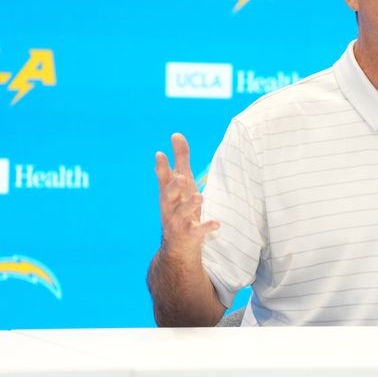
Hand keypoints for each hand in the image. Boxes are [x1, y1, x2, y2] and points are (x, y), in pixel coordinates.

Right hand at [155, 133, 218, 256]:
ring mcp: (178, 221)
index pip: (163, 178)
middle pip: (169, 195)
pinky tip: (217, 223)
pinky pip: (197, 231)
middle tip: (182, 178)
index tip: (160, 154)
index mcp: (168, 192)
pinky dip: (206, 227)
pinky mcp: (189, 234)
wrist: (177, 243)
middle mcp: (169, 206)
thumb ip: (180, 159)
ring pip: (182, 212)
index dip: (161, 167)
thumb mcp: (181, 181)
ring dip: (190, 204)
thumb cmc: (179, 204)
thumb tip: (176, 134)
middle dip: (174, 186)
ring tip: (199, 197)